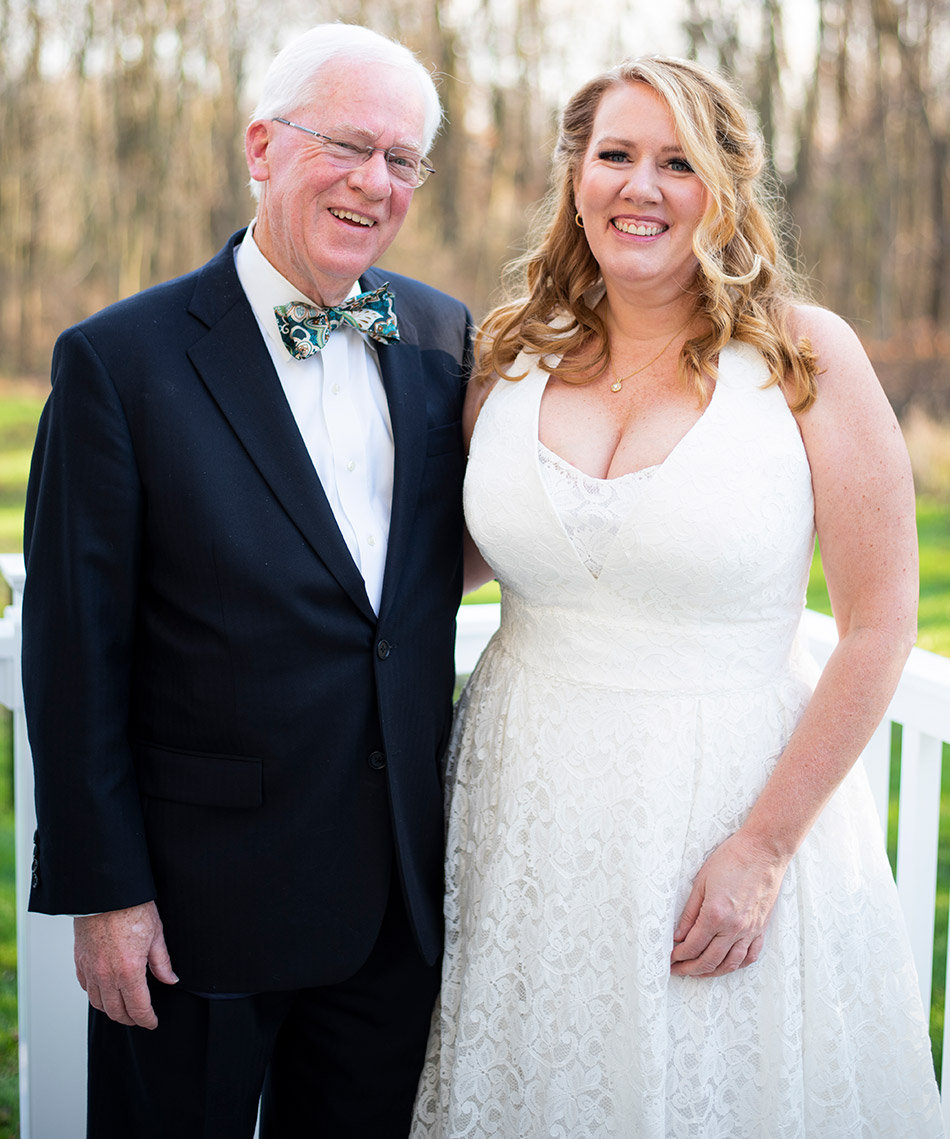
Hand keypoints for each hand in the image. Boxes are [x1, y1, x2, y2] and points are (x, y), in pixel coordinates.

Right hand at [74, 901, 177, 1028]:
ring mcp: (91, 970)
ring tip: (124, 1009)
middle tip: (140, 1018)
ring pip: (99, 1003)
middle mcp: (107, 975)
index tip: (152, 1022)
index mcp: (129, 970)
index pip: (138, 1008)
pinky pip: (86, 988)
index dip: (147, 1019)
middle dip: (131, 1019)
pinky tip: (106, 992)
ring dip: (112, 1010)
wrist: (106, 892)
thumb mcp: (156, 934)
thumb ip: (162, 962)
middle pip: (117, 1011)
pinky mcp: (80, 962)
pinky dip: (97, 995)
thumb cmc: (131, 908)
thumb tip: (171, 980)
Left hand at [670, 831, 787, 977]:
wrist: (763, 852)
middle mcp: (734, 928)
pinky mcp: (761, 928)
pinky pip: (750, 956)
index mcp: (716, 915)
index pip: (693, 946)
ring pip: (730, 964)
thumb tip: (679, 935)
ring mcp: (750, 930)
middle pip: (709, 960)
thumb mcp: (701, 882)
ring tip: (698, 972)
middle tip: (678, 970)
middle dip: (690, 969)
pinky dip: (737, 965)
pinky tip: (726, 965)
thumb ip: (690, 912)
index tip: (670, 958)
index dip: (679, 956)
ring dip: (712, 972)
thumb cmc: (730, 860)